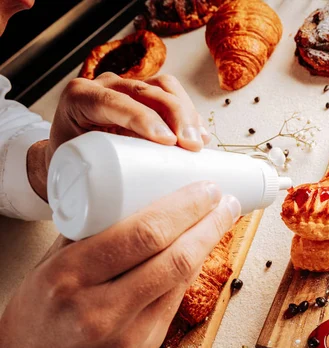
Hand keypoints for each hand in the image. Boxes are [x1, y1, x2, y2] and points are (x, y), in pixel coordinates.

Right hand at [0, 182, 239, 347]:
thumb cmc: (36, 317)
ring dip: (209, 244)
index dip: (184, 207)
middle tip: (223, 201)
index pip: (142, 234)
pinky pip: (176, 299)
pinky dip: (191, 269)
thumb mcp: (51, 265)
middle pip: (173, 256)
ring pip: (182, 279)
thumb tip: (138, 195)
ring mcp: (127, 334)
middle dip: (208, 222)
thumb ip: (91, 233)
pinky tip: (200, 250)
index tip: (204, 189)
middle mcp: (100, 309)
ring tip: (220, 219)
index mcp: (70, 277)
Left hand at [27, 73, 209, 200]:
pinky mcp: (146, 96)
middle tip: (191, 146)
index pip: (113, 101)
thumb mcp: (71, 172)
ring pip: (164, 87)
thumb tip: (124, 221)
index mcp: (78, 99)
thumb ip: (90, 186)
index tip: (167, 142)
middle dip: (176, 115)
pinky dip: (191, 113)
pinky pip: (173, 94)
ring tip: (200, 143)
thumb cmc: (69, 168)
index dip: (143, 118)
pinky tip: (202, 135)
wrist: (67, 158)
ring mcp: (127, 88)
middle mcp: (103, 87)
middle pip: (145, 90)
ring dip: (188, 112)